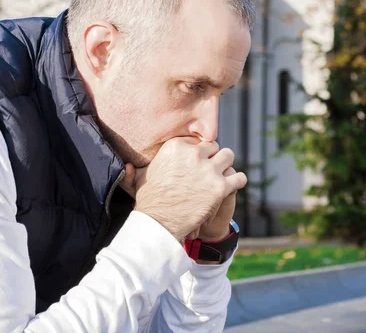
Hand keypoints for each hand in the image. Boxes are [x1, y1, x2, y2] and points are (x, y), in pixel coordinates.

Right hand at [120, 137, 246, 240]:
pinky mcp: (220, 187)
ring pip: (229, 156)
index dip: (199, 152)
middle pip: (214, 146)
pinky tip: (233, 185)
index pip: (197, 140)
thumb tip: (127, 166)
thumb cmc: (149, 202)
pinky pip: (239, 177)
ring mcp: (208, 170)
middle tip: (210, 171)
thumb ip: (134, 170)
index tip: (197, 162)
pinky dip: (238, 181)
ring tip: (223, 175)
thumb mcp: (138, 181)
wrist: (159, 224)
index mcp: (176, 146)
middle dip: (212, 158)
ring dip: (226, 165)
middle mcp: (193, 154)